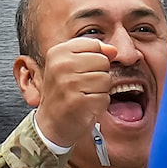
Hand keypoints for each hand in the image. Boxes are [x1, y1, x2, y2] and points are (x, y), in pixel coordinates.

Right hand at [35, 34, 117, 150]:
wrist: (52, 122)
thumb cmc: (65, 91)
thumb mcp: (72, 65)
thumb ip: (94, 52)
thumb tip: (113, 50)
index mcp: (57, 52)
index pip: (94, 45)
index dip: (95, 59)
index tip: (81, 70)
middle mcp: (61, 66)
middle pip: (102, 61)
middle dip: (99, 75)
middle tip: (83, 86)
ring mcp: (68, 84)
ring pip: (106, 79)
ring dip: (100, 91)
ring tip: (85, 96)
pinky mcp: (78, 102)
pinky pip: (104, 97)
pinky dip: (99, 104)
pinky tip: (86, 106)